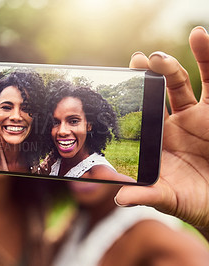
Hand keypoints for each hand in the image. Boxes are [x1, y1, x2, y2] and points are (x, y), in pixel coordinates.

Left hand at [115, 27, 208, 230]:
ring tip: (162, 54)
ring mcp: (196, 115)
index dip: (132, 97)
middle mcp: (173, 123)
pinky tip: (201, 38)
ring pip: (183, 82)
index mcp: (156, 138)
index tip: (119, 81)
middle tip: (138, 60)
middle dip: (149, 74)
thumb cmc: (191, 200)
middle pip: (158, 92)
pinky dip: (207, 59)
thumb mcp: (167, 197)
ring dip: (173, 65)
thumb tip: (119, 197)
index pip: (140, 111)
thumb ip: (145, 194)